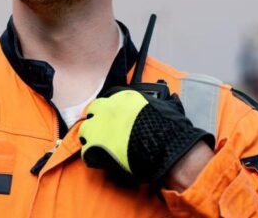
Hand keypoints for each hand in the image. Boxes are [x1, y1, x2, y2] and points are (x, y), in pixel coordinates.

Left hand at [79, 87, 214, 187]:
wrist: (163, 147)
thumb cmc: (168, 128)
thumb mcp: (168, 108)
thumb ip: (164, 102)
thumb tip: (172, 99)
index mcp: (125, 97)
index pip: (111, 97)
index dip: (113, 108)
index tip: (117, 116)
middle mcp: (108, 108)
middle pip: (94, 110)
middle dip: (98, 119)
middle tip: (106, 130)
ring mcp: (98, 126)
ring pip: (85, 129)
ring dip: (91, 136)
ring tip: (101, 146)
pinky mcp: (94, 146)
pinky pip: (85, 151)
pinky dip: (92, 156)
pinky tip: (102, 160)